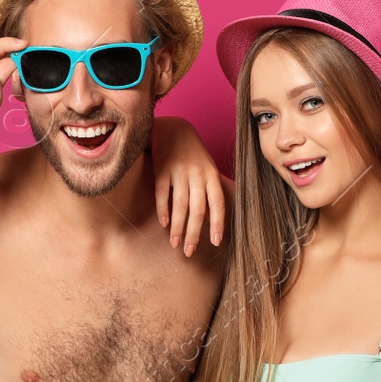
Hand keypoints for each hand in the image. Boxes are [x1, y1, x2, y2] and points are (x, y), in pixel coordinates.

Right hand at [150, 116, 226, 255]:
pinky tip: (163, 224)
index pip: (218, 203)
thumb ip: (209, 193)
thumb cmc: (194, 155)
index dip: (217, 223)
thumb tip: (210, 221)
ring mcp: (179, 171)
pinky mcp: (162, 169)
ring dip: (177, 227)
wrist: (174, 129)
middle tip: (189, 252)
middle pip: (197, 209)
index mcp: (211, 175)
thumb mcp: (207, 170)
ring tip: (175, 243)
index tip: (216, 242)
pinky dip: (163, 210)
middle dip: (194, 233)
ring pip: (180, 204)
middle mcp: (197, 174)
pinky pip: (163, 193)